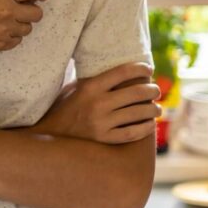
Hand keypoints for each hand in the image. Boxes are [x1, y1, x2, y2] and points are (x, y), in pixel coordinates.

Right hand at [0, 0, 47, 55]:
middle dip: (32, 12)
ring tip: (6, 23)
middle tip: (23, 11)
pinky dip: (12, 37)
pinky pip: (17, 41)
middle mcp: (8, 10)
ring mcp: (6, 29)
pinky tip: (0, 32)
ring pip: (28, 29)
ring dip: (21, 25)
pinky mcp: (2, 44)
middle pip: (37, 14)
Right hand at [30, 62, 160, 143]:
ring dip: (153, 109)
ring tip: (156, 108)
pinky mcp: (104, 139)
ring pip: (139, 113)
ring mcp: (102, 123)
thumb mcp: (75, 88)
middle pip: (136, 92)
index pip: (123, 72)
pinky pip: (133, 133)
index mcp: (90, 87)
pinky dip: (146, 128)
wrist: (50, 134)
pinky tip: (150, 124)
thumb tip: (119, 70)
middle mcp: (98, 104)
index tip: (149, 69)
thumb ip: (94, 80)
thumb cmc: (64, 107)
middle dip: (152, 90)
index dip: (140, 68)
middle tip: (156, 90)